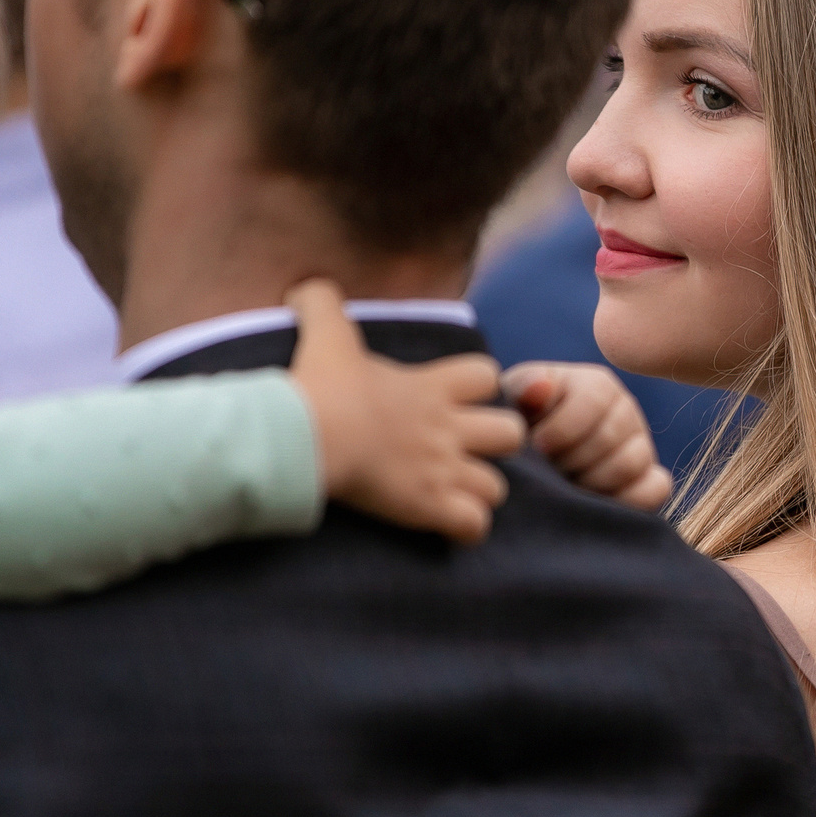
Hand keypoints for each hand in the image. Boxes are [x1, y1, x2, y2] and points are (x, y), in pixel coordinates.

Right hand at [288, 281, 525, 543]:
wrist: (307, 436)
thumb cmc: (319, 386)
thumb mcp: (324, 333)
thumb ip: (321, 303)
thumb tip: (305, 287)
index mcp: (430, 386)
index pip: (486, 376)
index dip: (481, 388)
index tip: (459, 401)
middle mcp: (446, 427)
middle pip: (510, 433)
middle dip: (495, 444)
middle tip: (465, 452)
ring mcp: (442, 469)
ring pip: (497, 486)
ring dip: (480, 491)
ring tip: (454, 494)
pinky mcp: (430, 507)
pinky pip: (475, 525)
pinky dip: (466, 528)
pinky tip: (445, 526)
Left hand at [501, 362, 673, 512]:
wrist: (528, 454)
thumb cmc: (520, 423)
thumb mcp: (513, 400)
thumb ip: (524, 389)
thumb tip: (541, 387)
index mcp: (597, 384)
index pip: (592, 402)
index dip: (560, 430)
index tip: (537, 448)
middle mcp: (625, 410)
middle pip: (610, 437)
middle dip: (571, 460)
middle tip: (548, 471)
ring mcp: (641, 445)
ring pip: (632, 463)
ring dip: (592, 481)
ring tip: (565, 486)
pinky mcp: (648, 477)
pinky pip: (656, 489)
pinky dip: (629, 499)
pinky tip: (595, 501)